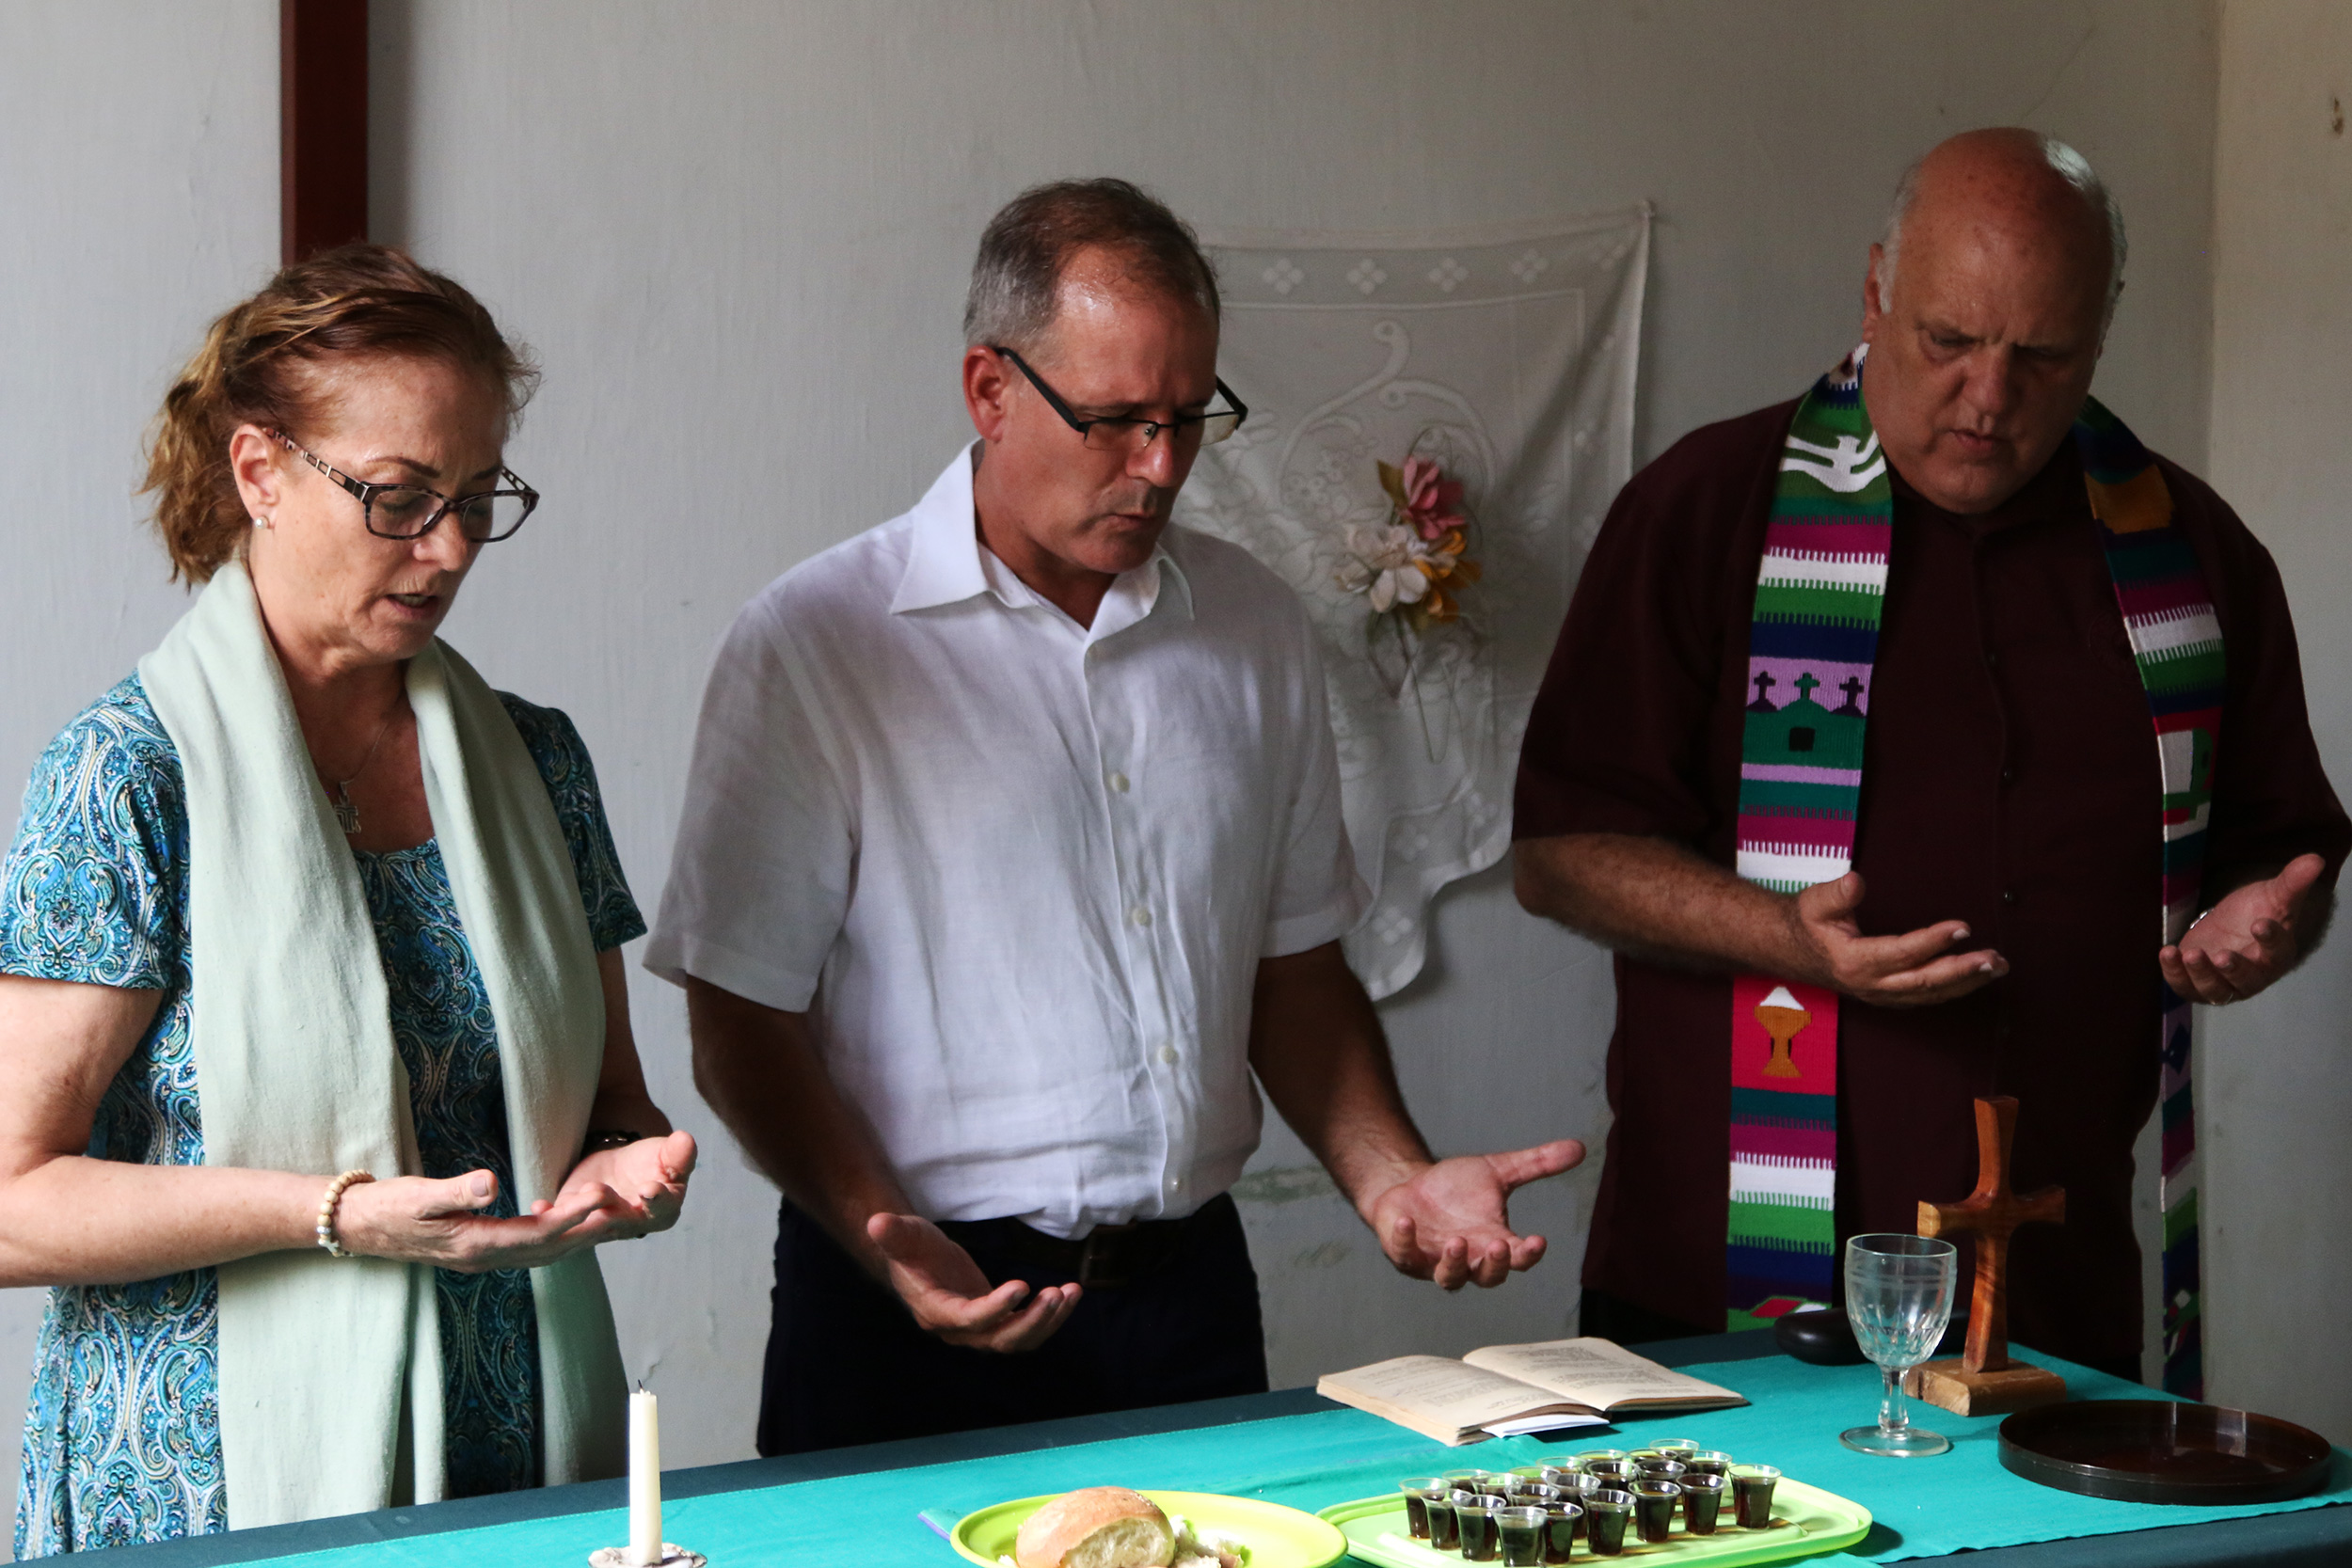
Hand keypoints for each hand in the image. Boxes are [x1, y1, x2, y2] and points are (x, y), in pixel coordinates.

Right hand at [336, 1169, 619, 1272]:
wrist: (358, 1226)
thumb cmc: (387, 1206)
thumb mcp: (418, 1195)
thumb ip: (456, 1190)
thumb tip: (490, 1182)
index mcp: (474, 1244)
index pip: (536, 1234)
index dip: (571, 1216)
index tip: (601, 1196)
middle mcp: (484, 1258)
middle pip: (550, 1249)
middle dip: (589, 1231)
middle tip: (628, 1211)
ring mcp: (483, 1258)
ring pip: (543, 1252)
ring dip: (578, 1236)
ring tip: (614, 1217)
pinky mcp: (480, 1250)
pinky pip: (529, 1248)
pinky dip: (555, 1236)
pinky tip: (570, 1220)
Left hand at [546, 1130, 698, 1240]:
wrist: (623, 1167)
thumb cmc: (653, 1162)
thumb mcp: (667, 1153)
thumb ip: (678, 1152)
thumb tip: (686, 1139)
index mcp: (662, 1211)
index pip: (661, 1208)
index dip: (656, 1199)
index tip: (649, 1188)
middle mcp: (632, 1225)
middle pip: (623, 1220)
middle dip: (611, 1209)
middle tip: (603, 1192)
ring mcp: (601, 1227)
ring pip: (590, 1224)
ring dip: (579, 1214)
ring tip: (572, 1199)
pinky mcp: (576, 1220)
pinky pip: (562, 1223)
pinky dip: (549, 1216)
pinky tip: (539, 1205)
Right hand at [866, 1211, 1080, 1351]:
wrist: (918, 1263)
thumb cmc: (910, 1248)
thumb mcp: (903, 1236)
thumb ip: (893, 1233)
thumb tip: (876, 1222)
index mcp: (936, 1312)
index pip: (968, 1319)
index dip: (995, 1308)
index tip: (1022, 1285)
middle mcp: (959, 1330)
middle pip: (999, 1340)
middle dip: (1030, 1321)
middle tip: (1055, 1294)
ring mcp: (980, 1330)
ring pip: (1017, 1339)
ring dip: (1047, 1321)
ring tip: (1068, 1293)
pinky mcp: (996, 1322)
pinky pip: (1026, 1328)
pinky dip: (1051, 1316)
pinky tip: (1070, 1293)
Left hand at [1367, 1139, 1583, 1289]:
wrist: (1409, 1187)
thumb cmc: (1455, 1188)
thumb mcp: (1497, 1170)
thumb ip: (1536, 1164)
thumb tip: (1580, 1148)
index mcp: (1494, 1242)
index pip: (1518, 1258)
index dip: (1528, 1254)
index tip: (1538, 1241)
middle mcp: (1468, 1258)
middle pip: (1487, 1276)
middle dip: (1495, 1265)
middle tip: (1500, 1246)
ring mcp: (1434, 1260)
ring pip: (1448, 1277)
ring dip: (1454, 1263)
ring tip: (1456, 1242)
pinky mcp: (1404, 1252)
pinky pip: (1404, 1254)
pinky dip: (1405, 1241)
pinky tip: (1406, 1221)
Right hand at [1789, 873, 2004, 1006]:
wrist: (1789, 949)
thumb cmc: (1807, 922)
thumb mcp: (1815, 902)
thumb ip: (1837, 894)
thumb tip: (1856, 881)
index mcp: (1854, 961)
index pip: (1903, 953)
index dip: (1934, 941)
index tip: (1963, 926)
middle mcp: (1871, 984)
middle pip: (1924, 981)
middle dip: (1963, 970)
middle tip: (1995, 958)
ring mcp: (1880, 994)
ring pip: (1930, 993)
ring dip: (1967, 981)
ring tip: (1997, 966)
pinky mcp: (1887, 995)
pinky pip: (1926, 996)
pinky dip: (1953, 988)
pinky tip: (1975, 976)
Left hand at [2161, 854, 2325, 1003]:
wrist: (2229, 927)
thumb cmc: (2257, 914)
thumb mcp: (2274, 895)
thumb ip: (2293, 881)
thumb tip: (2316, 859)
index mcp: (2276, 956)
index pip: (2276, 952)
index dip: (2270, 939)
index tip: (2260, 923)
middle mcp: (2251, 976)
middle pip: (2245, 980)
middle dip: (2233, 969)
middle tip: (2222, 955)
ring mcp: (2222, 984)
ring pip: (2214, 989)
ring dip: (2201, 974)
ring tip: (2190, 953)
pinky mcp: (2194, 983)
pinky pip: (2184, 986)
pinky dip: (2174, 973)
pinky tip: (2167, 952)